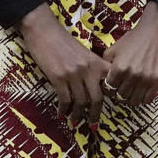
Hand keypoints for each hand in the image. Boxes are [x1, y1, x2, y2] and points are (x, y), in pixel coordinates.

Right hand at [18, 4, 109, 120]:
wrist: (45, 32)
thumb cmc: (64, 42)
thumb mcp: (85, 53)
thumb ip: (92, 68)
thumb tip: (96, 86)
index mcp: (98, 63)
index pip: (111, 84)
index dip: (113, 98)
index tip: (111, 108)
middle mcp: (89, 70)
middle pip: (97, 98)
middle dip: (95, 114)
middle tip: (93, 124)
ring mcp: (74, 74)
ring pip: (81, 101)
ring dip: (78, 115)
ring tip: (75, 122)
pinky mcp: (58, 77)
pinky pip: (65, 99)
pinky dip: (64, 109)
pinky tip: (62, 115)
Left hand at [104, 3, 157, 101]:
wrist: (156, 30)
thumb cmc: (134, 38)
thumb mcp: (114, 49)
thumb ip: (106, 64)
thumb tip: (102, 78)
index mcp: (118, 68)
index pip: (108, 90)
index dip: (110, 88)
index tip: (113, 86)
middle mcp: (131, 75)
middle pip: (121, 96)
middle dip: (121, 92)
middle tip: (124, 87)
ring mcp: (146, 78)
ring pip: (134, 100)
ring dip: (132, 97)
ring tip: (133, 90)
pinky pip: (148, 99)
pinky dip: (144, 98)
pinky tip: (143, 91)